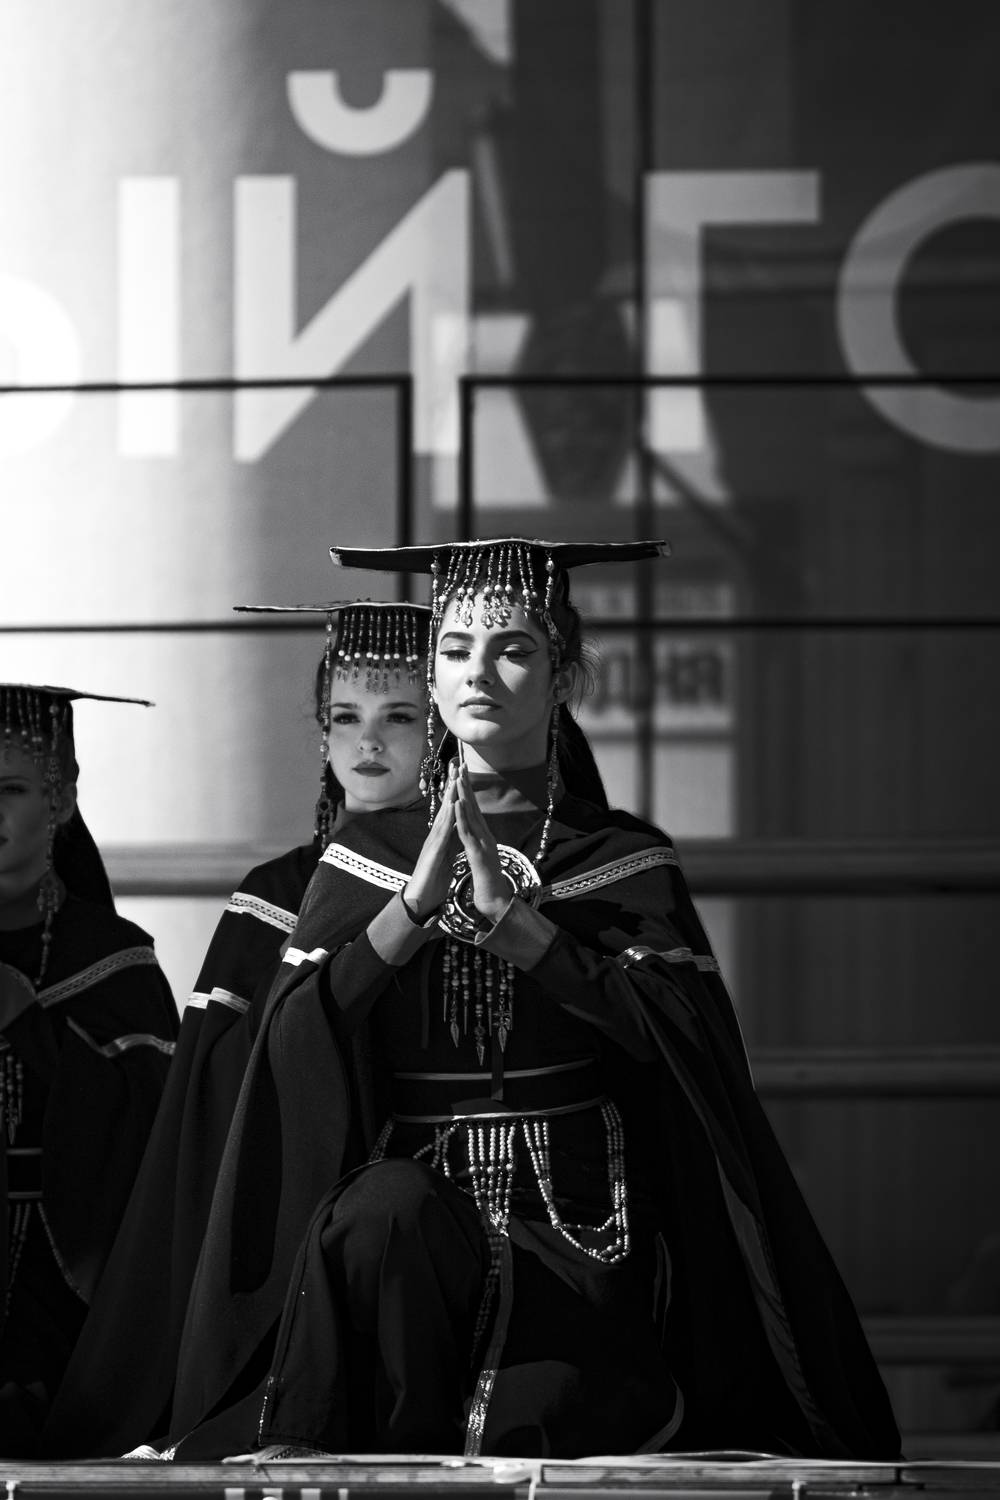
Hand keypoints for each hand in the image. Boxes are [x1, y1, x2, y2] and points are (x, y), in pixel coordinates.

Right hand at [402, 761, 459, 918]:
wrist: (420, 898)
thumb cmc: (432, 879)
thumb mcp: (445, 856)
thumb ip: (450, 842)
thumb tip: (456, 831)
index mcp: (442, 836)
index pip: (451, 810)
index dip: (457, 792)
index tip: (463, 774)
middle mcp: (436, 835)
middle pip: (446, 806)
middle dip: (451, 785)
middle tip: (457, 764)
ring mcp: (433, 842)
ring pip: (443, 815)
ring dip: (449, 796)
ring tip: (455, 777)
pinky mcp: (433, 853)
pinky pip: (442, 833)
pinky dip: (448, 818)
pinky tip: (452, 807)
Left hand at [454, 763, 512, 925]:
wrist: (497, 901)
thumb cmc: (488, 881)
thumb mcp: (482, 856)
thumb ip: (478, 842)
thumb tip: (475, 831)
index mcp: (484, 836)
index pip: (474, 809)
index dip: (467, 791)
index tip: (461, 773)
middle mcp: (486, 835)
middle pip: (475, 807)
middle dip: (467, 786)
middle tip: (461, 765)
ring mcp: (483, 843)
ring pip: (472, 816)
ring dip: (464, 796)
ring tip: (457, 779)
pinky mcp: (478, 854)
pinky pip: (468, 833)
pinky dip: (462, 817)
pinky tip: (456, 805)